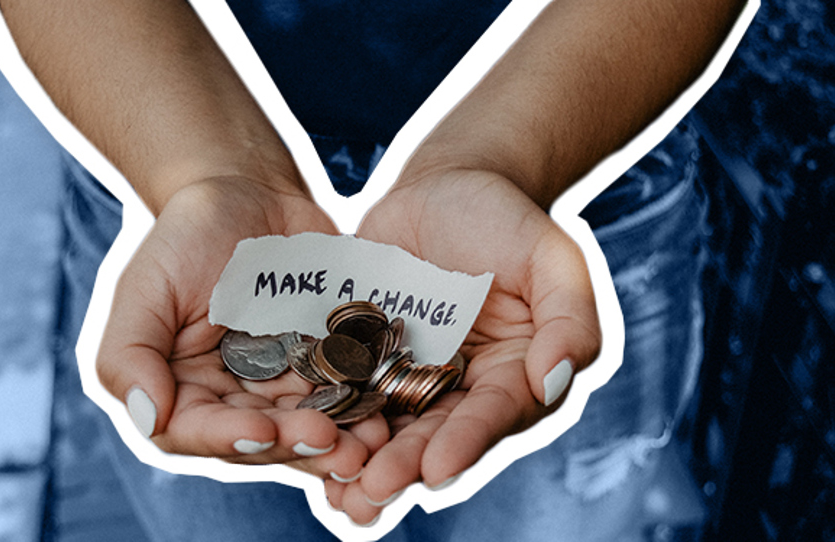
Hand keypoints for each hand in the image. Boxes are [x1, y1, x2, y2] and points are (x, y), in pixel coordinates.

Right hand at [95, 177, 388, 479]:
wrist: (247, 193)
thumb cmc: (184, 238)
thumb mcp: (144, 288)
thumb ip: (129, 355)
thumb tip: (148, 417)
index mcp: (184, 391)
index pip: (200, 430)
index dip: (231, 437)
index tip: (264, 430)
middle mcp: (235, 399)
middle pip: (265, 439)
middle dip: (299, 445)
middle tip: (337, 447)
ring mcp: (285, 384)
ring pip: (312, 425)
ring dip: (343, 440)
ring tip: (373, 443)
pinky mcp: (328, 363)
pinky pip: (349, 391)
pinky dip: (368, 404)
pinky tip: (391, 411)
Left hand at [329, 169, 600, 522]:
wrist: (445, 185)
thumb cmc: (507, 218)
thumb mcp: (551, 258)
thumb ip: (568, 320)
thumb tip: (552, 383)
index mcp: (510, 375)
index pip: (491, 415)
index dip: (466, 442)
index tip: (436, 469)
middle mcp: (458, 387)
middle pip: (433, 433)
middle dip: (404, 464)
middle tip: (372, 490)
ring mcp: (407, 373)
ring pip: (385, 425)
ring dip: (361, 459)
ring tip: (336, 490)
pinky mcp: (362, 354)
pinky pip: (343, 388)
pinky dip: (326, 415)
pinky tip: (300, 441)